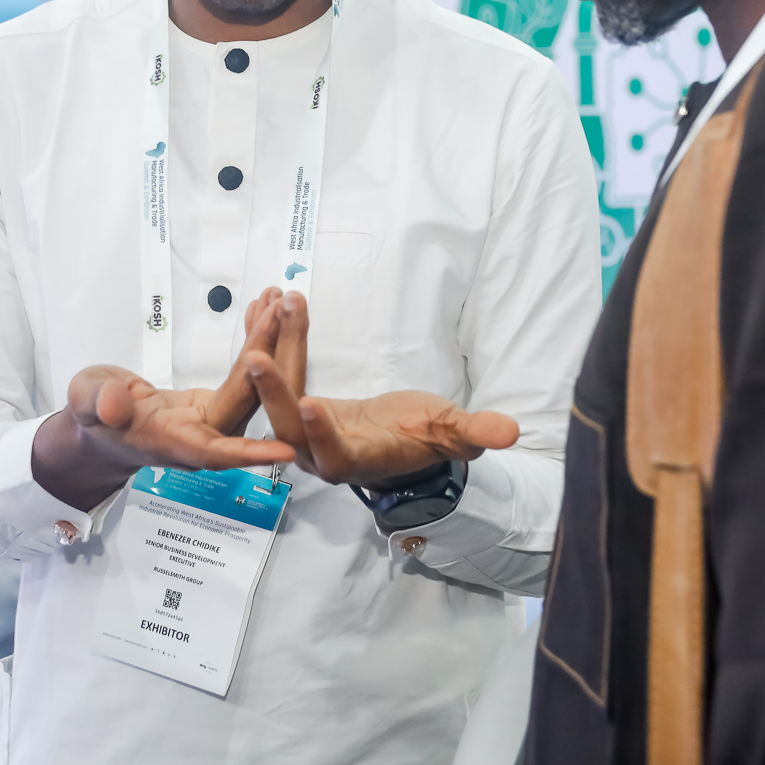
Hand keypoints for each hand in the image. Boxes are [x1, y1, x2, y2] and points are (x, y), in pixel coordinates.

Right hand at [31, 287, 297, 509]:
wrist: (103, 420)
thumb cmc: (94, 414)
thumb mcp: (86, 404)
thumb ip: (97, 403)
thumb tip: (112, 405)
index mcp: (172, 442)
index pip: (215, 451)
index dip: (249, 452)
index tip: (287, 448)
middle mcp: (203, 434)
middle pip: (246, 401)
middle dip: (269, 356)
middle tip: (283, 313)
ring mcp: (215, 417)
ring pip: (254, 385)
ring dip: (270, 342)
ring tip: (282, 301)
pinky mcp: (220, 400)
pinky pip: (247, 372)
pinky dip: (255, 340)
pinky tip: (263, 310)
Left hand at [245, 292, 519, 486]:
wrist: (403, 438)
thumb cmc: (428, 437)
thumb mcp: (452, 432)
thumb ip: (474, 432)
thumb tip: (509, 432)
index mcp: (359, 462)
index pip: (334, 455)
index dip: (322, 435)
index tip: (311, 404)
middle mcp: (323, 452)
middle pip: (289, 427)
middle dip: (272, 391)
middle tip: (255, 355)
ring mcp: (304, 430)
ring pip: (279, 393)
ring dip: (273, 349)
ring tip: (272, 305)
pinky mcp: (297, 405)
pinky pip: (280, 371)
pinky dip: (276, 339)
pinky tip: (272, 303)